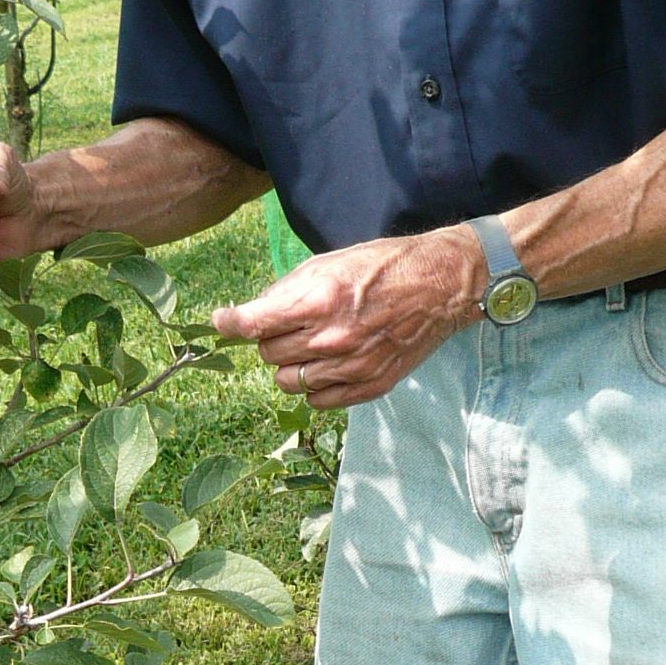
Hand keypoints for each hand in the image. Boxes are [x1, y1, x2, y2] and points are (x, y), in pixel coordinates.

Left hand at [211, 224, 482, 406]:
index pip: (254, 324)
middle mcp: (331, 338)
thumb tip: (251, 312)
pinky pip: (318, 401)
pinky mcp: (370, 386)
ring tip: (311, 345)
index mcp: (318, 301)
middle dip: (271, 338)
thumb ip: (287, 290)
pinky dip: (314, 386)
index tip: (223, 321)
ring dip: (290, 364)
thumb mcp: (329, 262)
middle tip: (290, 324)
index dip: (231, 323)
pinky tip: (328, 364)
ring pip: (288, 382)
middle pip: (268, 354)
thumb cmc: (384, 267)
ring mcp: (351, 366)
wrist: (442, 285)